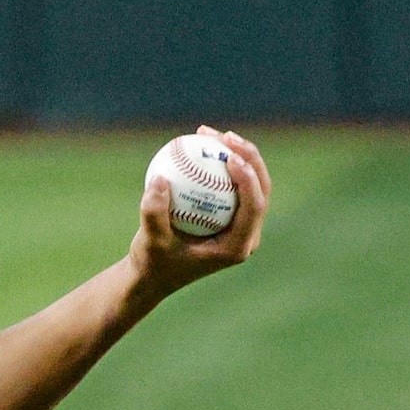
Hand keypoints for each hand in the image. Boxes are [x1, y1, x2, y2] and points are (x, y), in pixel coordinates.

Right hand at [128, 126, 269, 296]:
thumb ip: (153, 214)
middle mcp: (246, 235)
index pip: (254, 206)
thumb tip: (160, 179)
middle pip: (261, 190)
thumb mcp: (148, 241)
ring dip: (238, 155)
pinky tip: (204, 144)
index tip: (229, 156)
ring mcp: (241, 225)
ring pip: (251, 183)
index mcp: (236, 246)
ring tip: (215, 134)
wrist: (153, 275)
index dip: (248, 178)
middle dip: (250, 158)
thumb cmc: (153, 262)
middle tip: (227, 137)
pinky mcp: (231, 217)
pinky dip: (220, 165)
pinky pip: (232, 185)